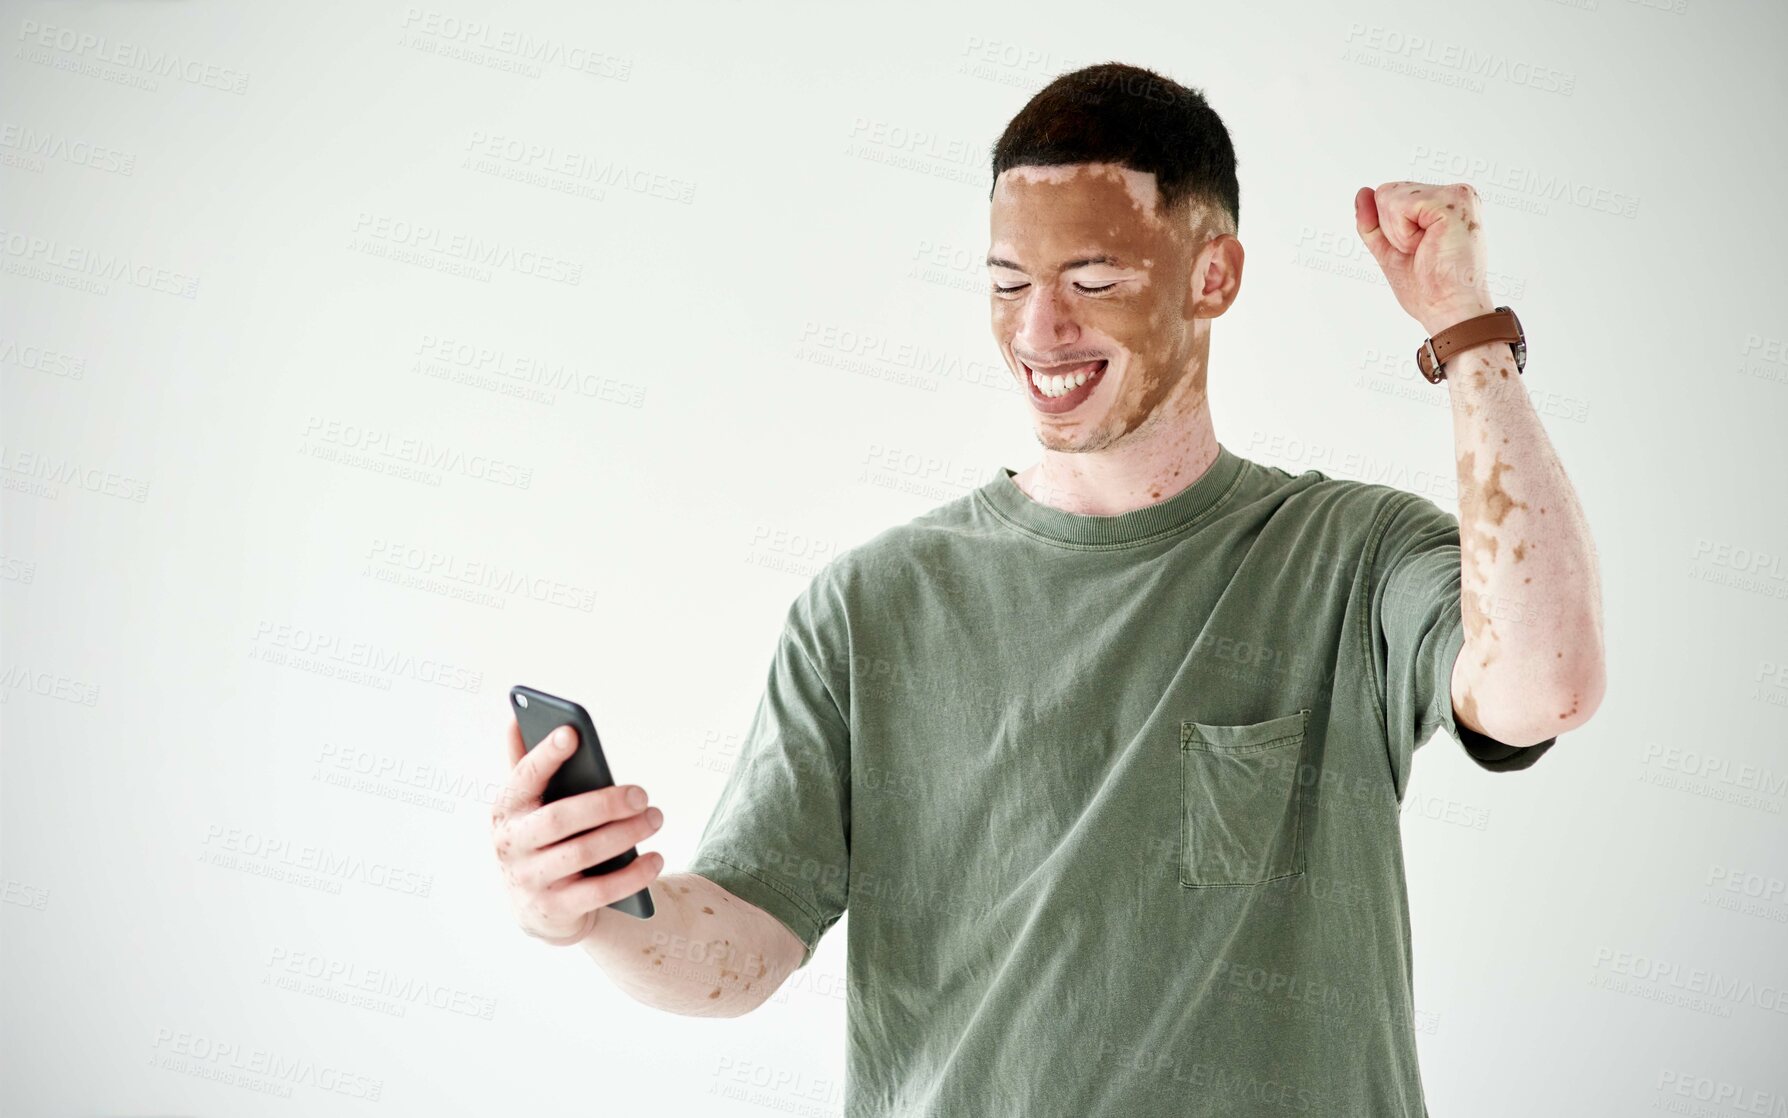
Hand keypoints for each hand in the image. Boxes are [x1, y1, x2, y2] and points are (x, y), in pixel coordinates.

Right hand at [491, 711, 664, 945]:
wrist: (537, 909)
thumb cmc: (539, 840)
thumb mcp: (525, 807)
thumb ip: (524, 766)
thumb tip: (515, 720)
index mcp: (506, 810)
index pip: (524, 778)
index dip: (546, 755)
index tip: (572, 732)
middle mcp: (512, 845)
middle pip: (560, 819)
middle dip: (605, 803)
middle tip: (642, 794)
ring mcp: (531, 880)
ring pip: (583, 854)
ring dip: (625, 834)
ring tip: (655, 817)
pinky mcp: (556, 910)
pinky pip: (600, 893)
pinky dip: (632, 875)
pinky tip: (656, 858)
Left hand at [1354, 181, 1495, 337]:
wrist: (1448, 310)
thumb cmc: (1428, 288)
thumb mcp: (1389, 250)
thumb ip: (1374, 222)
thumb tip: (1362, 193)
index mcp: (1443, 203)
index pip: (1390, 196)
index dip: (1390, 229)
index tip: (1419, 250)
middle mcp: (1454, 193)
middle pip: (1387, 192)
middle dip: (1392, 230)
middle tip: (1422, 252)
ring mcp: (1456, 195)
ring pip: (1389, 196)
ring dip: (1398, 233)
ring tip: (1426, 249)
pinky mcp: (1453, 201)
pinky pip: (1400, 204)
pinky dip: (1403, 233)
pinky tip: (1427, 245)